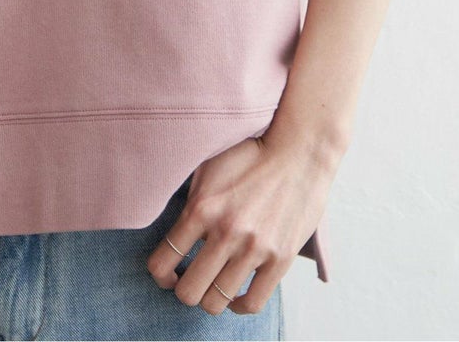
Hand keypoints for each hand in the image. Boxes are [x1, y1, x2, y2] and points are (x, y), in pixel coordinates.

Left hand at [145, 131, 335, 316]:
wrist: (298, 153)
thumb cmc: (249, 156)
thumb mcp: (207, 166)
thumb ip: (186, 198)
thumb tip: (164, 222)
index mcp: (201, 208)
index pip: (162, 262)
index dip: (160, 274)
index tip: (166, 273)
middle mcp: (226, 232)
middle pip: (188, 292)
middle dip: (183, 290)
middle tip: (189, 280)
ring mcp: (254, 249)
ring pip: (216, 302)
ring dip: (209, 298)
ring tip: (211, 286)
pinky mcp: (280, 260)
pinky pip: (252, 303)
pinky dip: (238, 305)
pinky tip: (234, 294)